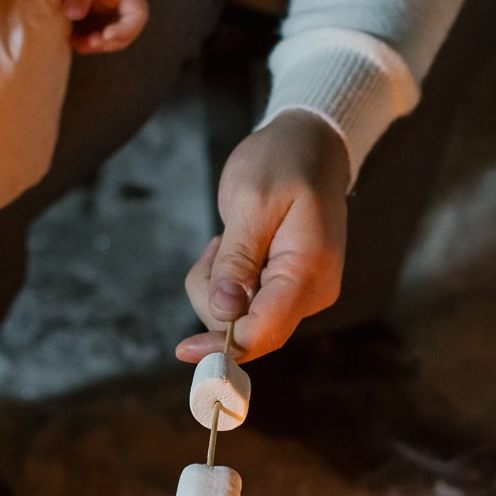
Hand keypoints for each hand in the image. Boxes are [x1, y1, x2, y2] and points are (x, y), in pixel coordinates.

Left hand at [63, 0, 148, 53]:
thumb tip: (74, 15)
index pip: (137, 14)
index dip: (127, 29)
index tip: (107, 34)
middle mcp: (118, 5)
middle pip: (125, 32)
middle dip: (109, 42)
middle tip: (90, 42)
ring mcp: (105, 12)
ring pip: (108, 37)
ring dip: (95, 45)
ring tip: (76, 43)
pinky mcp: (90, 16)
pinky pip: (92, 34)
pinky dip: (84, 41)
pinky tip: (71, 40)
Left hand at [177, 111, 350, 362]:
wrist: (310, 146)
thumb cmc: (284, 162)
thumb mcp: (252, 200)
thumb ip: (237, 259)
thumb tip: (224, 312)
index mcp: (308, 271)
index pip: (266, 331)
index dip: (223, 347)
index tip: (184, 349)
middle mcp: (311, 292)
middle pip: (247, 330)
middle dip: (214, 299)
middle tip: (215, 245)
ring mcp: (299, 294)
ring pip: (238, 319)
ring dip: (215, 286)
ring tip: (225, 239)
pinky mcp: (285, 290)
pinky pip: (242, 304)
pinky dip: (224, 282)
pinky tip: (233, 247)